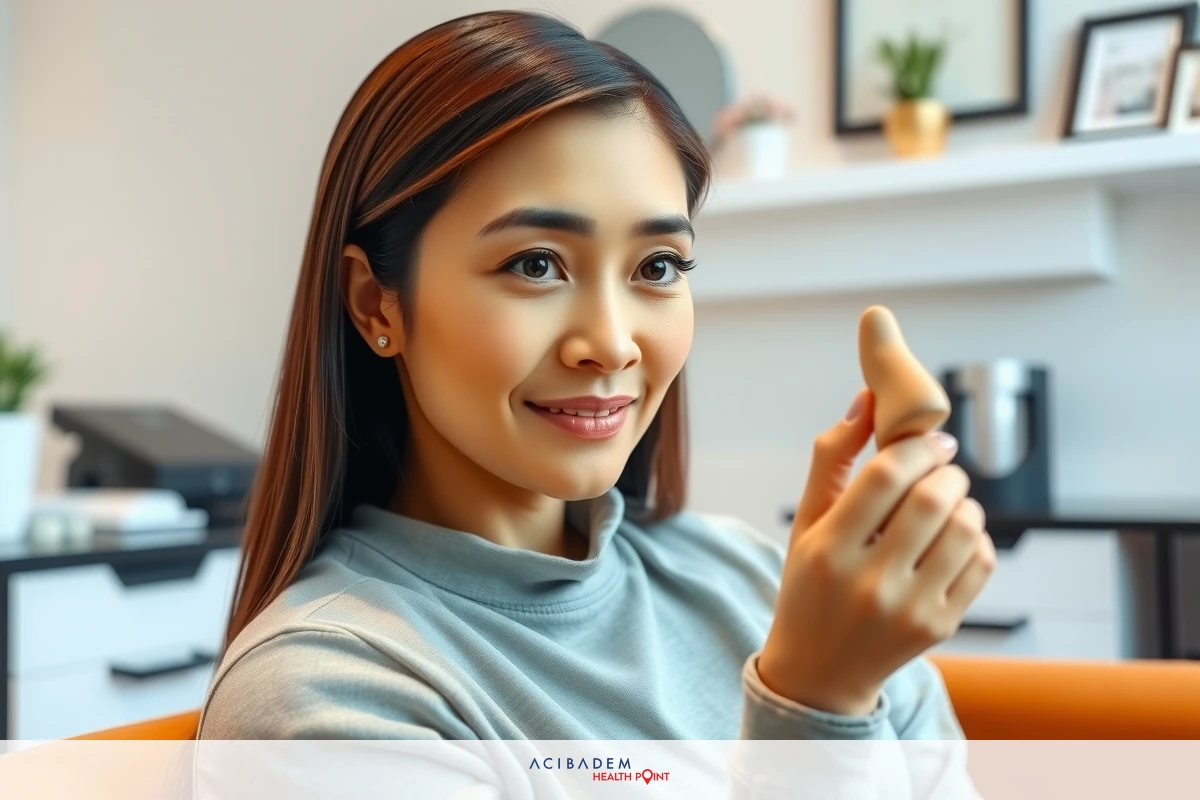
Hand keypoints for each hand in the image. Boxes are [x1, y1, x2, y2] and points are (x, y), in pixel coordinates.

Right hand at [758, 388, 995, 715]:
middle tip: (943, 469)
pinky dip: (976, 538)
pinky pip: (980, 563)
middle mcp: (869, 581)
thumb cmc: (809, 585)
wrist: (820, 670)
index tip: (932, 441)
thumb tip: (866, 400)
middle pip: (933, 499)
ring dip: (966, 502)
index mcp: (829, 549)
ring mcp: (908, 608)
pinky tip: (955, 538)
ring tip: (948, 504)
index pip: (886, 476)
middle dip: (948, 471)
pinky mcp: (939, 626)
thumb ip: (832, 459)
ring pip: (965, 529)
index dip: (918, 446)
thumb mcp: (805, 523)